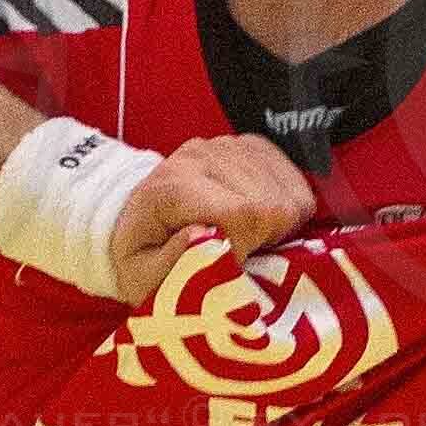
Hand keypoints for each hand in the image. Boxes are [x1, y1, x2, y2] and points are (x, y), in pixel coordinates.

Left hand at [106, 133, 313, 296]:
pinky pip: (293, 176)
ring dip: (278, 222)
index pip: (247, 214)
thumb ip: (173, 265)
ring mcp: (227, 147)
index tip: (232, 263)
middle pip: (276, 203)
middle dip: (267, 238)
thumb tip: (207, 238)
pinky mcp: (248, 146)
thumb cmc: (141, 259)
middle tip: (240, 253)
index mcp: (174, 191)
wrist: (133, 221)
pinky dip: (285, 203)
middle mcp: (201, 158)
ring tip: (246, 236)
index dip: (252, 246)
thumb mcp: (142, 280)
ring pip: (291, 190)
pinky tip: (257, 217)